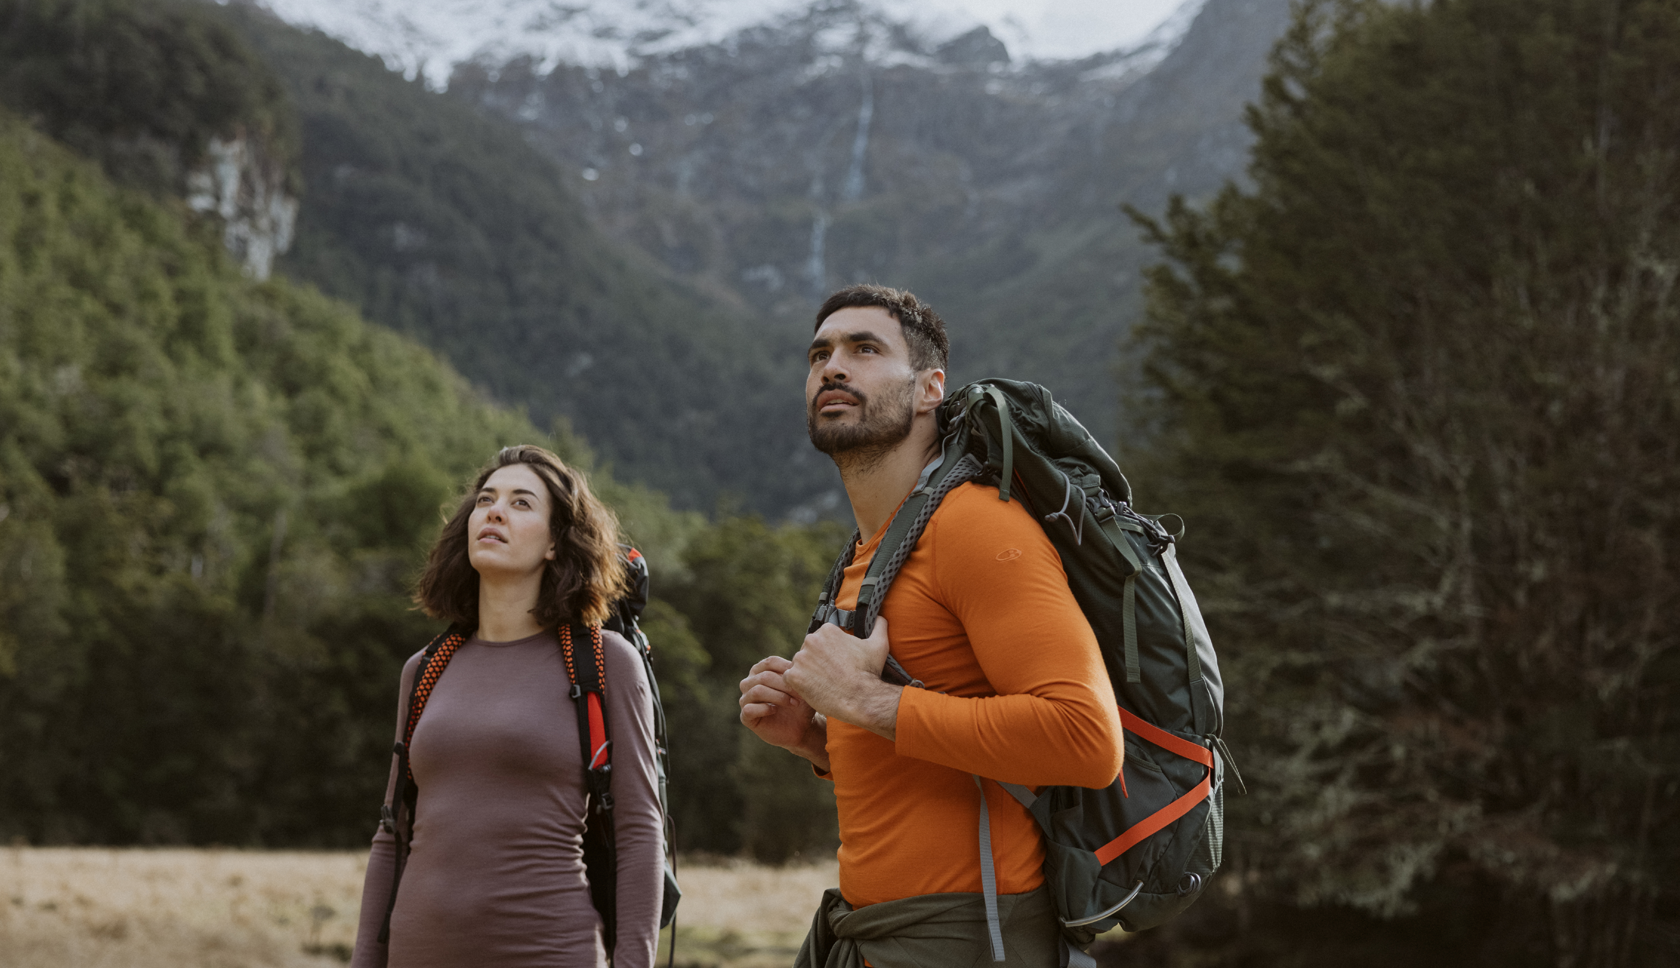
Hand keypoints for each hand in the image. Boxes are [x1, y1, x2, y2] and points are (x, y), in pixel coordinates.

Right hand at [740, 655, 829, 769]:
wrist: (802, 728)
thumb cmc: (801, 703)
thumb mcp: (802, 685)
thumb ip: (798, 671)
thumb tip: (801, 657)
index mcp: (761, 670)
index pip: (770, 662)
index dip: (786, 668)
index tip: (802, 677)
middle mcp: (749, 682)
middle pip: (764, 676)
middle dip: (785, 685)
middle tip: (800, 694)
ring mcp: (746, 699)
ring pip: (757, 690)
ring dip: (779, 696)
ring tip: (794, 703)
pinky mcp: (746, 717)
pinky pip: (749, 708)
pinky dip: (765, 708)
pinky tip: (775, 711)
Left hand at [783, 616, 902, 740]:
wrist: (861, 698)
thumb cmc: (869, 672)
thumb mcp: (879, 644)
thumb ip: (879, 626)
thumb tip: (880, 617)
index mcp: (827, 630)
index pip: (821, 640)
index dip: (830, 654)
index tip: (838, 664)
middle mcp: (810, 640)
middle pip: (809, 651)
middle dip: (817, 662)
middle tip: (831, 675)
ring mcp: (801, 658)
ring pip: (800, 665)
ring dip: (808, 673)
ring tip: (824, 684)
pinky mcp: (793, 676)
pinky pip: (791, 679)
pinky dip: (799, 685)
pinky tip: (814, 690)